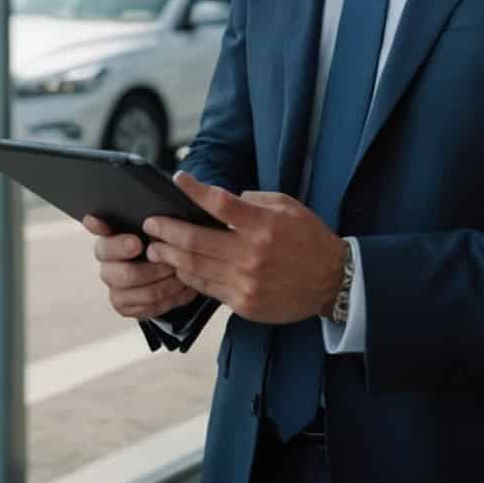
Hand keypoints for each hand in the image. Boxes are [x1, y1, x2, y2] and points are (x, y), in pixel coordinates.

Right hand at [83, 215, 200, 320]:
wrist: (178, 268)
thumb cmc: (169, 239)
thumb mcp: (169, 221)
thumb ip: (165, 208)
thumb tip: (177, 180)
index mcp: (112, 232)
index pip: (99, 228)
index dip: (109, 234)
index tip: (135, 242)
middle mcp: (107, 259)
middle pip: (113, 269)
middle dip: (145, 268)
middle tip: (166, 261)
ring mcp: (114, 283)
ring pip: (130, 289)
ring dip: (159, 284)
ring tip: (180, 276)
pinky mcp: (124, 304)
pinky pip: (141, 307)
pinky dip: (165, 300)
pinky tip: (182, 290)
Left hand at [141, 171, 345, 325]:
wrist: (332, 281)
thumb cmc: (308, 238)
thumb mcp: (287, 206)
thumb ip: (252, 201)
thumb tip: (219, 199)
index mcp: (263, 225)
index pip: (219, 203)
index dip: (194, 190)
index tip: (178, 179)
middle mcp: (251, 254)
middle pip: (196, 239)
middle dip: (167, 230)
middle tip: (151, 223)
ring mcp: (245, 281)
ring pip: (195, 267)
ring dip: (170, 255)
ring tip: (155, 247)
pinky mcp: (243, 303)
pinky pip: (207, 288)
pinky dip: (188, 276)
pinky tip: (178, 267)